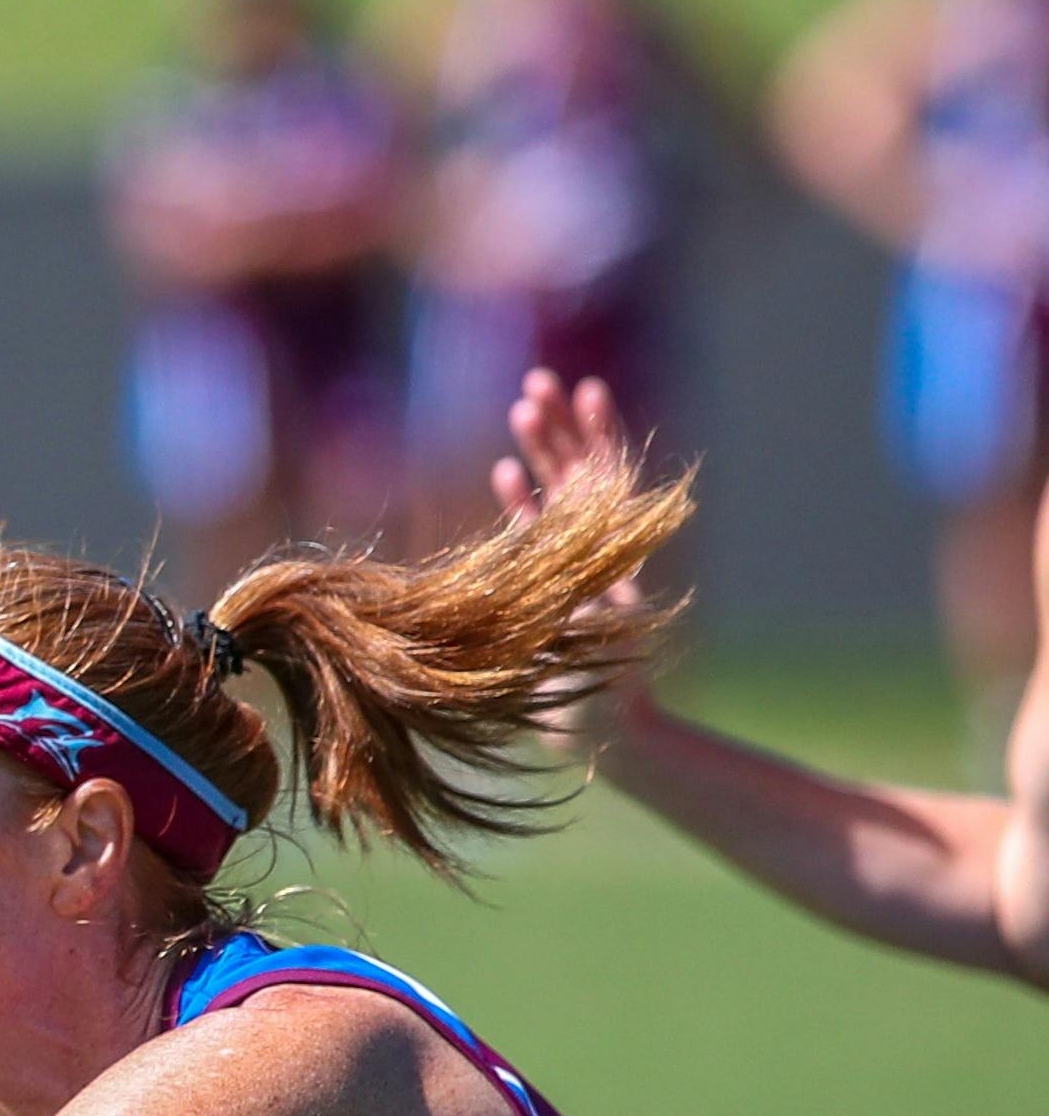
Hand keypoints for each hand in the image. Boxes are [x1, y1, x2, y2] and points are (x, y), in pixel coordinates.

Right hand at [497, 366, 654, 765]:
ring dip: (540, 451)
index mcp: (613, 555)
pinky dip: (520, 502)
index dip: (598, 434)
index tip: (590, 389)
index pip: (608, 480)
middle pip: (580, 472)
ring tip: (523, 406)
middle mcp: (596, 550)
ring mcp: (572, 564)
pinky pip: (532, 534)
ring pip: (556, 493)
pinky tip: (503, 472)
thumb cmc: (604, 698)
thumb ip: (581, 609)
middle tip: (540, 381)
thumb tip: (568, 575)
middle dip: (560, 426)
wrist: (603, 734)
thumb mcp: (594, 648)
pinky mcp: (547, 587)